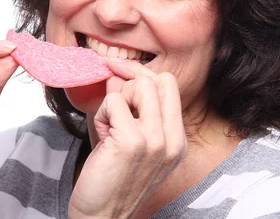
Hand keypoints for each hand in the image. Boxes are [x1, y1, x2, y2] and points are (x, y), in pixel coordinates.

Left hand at [68, 59, 187, 218]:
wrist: (102, 217)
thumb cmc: (114, 179)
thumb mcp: (137, 145)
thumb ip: (136, 111)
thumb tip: (120, 75)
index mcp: (177, 141)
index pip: (169, 85)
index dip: (143, 75)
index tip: (123, 75)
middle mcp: (172, 141)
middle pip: (157, 80)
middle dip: (130, 84)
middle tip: (115, 105)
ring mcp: (154, 141)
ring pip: (138, 86)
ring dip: (116, 99)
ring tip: (110, 124)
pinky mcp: (131, 142)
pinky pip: (114, 101)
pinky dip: (102, 113)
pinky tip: (102, 134)